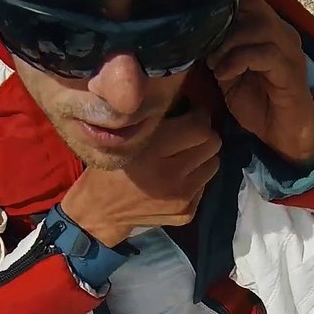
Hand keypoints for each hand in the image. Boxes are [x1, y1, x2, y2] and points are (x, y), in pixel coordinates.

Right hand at [60, 107, 220, 245]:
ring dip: (202, 157)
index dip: (198, 114)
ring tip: (183, 156)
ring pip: (214, 164)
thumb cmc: (108, 167)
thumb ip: (152, 121)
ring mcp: (180, 198)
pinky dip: (194, 179)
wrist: (99, 213)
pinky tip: (175, 179)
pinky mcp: (186, 213)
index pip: (199, 127)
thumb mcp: (122, 137)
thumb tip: (184, 100)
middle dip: (203, 135)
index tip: (190, 112)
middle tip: (189, 133)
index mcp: (150, 151)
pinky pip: (204, 186)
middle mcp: (169, 175)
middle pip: (213, 143)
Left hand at [206, 0, 313, 167]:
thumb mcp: (229, 75)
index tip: (202, 34)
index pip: (247, 1)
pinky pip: (265, 53)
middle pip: (252, 6)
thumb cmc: (258, 104)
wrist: (284, 135)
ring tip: (216, 65)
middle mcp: (283, 34)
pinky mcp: (291, 71)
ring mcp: (290, 50)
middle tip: (208, 51)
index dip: (222, 12)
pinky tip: (224, 74)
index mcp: (269, 31)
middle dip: (224, 26)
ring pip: (259, 26)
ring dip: (229, 44)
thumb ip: (218, 52)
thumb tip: (193, 37)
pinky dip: (239, 60)